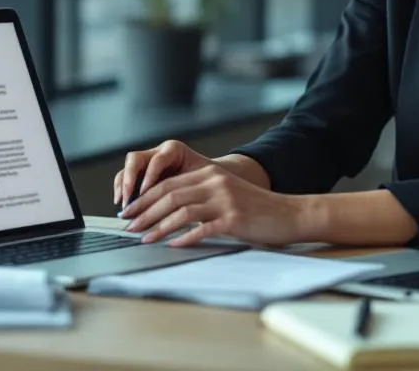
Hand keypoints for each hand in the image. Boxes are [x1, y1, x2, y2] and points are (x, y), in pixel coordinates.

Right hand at [113, 140, 213, 207]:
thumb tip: (172, 207)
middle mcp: (157, 153)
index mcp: (174, 150)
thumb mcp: (202, 182)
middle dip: (129, 180)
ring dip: (122, 187)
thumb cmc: (208, 181)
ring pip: (127, 169)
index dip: (149, 176)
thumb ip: (187, 189)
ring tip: (124, 206)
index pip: (157, 160)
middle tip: (128, 201)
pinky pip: (125, 179)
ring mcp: (147, 163)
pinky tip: (121, 204)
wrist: (211, 181)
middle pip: (135, 159)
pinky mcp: (141, 174)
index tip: (144, 193)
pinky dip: (121, 191)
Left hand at [118, 165, 312, 247]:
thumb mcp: (226, 194)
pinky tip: (172, 246)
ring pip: (181, 211)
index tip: (128, 211)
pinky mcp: (234, 219)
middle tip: (128, 226)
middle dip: (144, 212)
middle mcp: (215, 182)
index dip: (144, 198)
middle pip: (169, 195)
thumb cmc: (256, 209)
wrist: (290, 214)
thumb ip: (200, 197)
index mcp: (210, 173)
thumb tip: (166, 212)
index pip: (167, 183)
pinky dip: (184, 237)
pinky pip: (202, 228)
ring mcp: (225, 200)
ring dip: (158, 226)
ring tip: (144, 238)